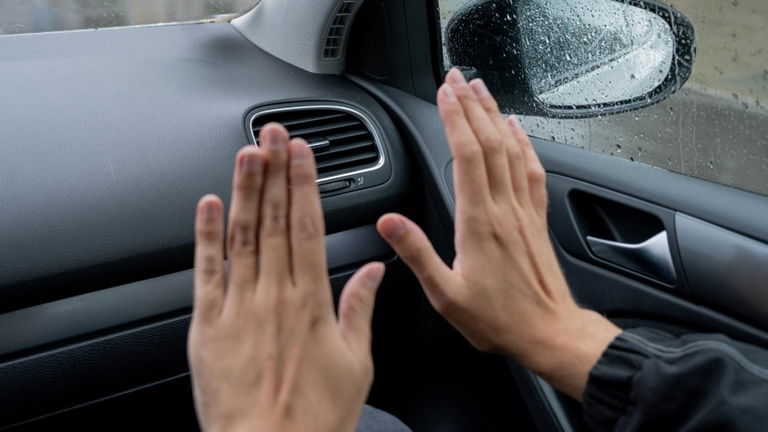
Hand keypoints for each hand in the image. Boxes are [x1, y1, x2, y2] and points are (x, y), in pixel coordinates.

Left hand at [188, 124, 383, 431]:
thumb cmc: (313, 415)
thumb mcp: (356, 363)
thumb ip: (360, 309)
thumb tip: (373, 271)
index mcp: (311, 302)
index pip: (308, 226)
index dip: (304, 184)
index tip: (303, 153)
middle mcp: (273, 296)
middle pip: (274, 220)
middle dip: (275, 172)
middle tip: (274, 134)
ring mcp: (237, 307)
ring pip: (241, 235)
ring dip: (244, 190)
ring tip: (246, 152)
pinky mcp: (207, 326)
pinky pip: (205, 271)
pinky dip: (206, 235)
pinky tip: (209, 204)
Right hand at [376, 69, 620, 398]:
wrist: (548, 331)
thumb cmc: (498, 318)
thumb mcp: (445, 294)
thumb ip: (417, 253)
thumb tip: (389, 222)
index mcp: (479, 223)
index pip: (466, 156)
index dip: (455, 119)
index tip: (444, 94)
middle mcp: (504, 209)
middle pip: (489, 143)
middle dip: (472, 105)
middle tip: (458, 78)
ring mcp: (523, 211)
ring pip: (511, 150)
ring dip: (495, 116)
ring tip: (482, 90)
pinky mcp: (536, 219)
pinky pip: (531, 171)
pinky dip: (524, 144)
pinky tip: (518, 130)